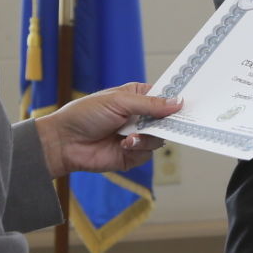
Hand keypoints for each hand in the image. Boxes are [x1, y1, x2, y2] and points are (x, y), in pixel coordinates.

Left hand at [34, 83, 181, 178]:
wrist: (64, 142)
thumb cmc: (85, 115)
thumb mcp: (119, 101)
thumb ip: (150, 104)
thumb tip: (178, 102)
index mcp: (136, 97)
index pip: (163, 97)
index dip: (175, 99)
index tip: (188, 102)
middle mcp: (139, 117)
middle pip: (166, 120)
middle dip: (168, 122)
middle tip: (171, 122)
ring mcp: (136, 136)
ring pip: (159, 138)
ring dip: (147, 137)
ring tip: (131, 136)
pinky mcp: (131, 155)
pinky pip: (147, 154)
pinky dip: (138, 149)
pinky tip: (124, 145)